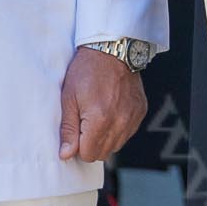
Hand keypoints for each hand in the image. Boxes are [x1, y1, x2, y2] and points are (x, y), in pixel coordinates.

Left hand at [60, 48, 146, 162]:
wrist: (112, 50)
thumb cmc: (87, 71)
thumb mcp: (69, 99)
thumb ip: (68, 130)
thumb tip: (66, 155)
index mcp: (100, 120)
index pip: (88, 155)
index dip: (78, 146)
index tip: (75, 131)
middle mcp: (120, 122)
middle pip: (103, 153)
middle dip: (91, 144)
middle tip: (84, 123)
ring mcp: (133, 117)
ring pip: (116, 145)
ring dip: (105, 138)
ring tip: (98, 116)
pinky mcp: (140, 112)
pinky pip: (128, 133)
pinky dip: (118, 128)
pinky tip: (110, 112)